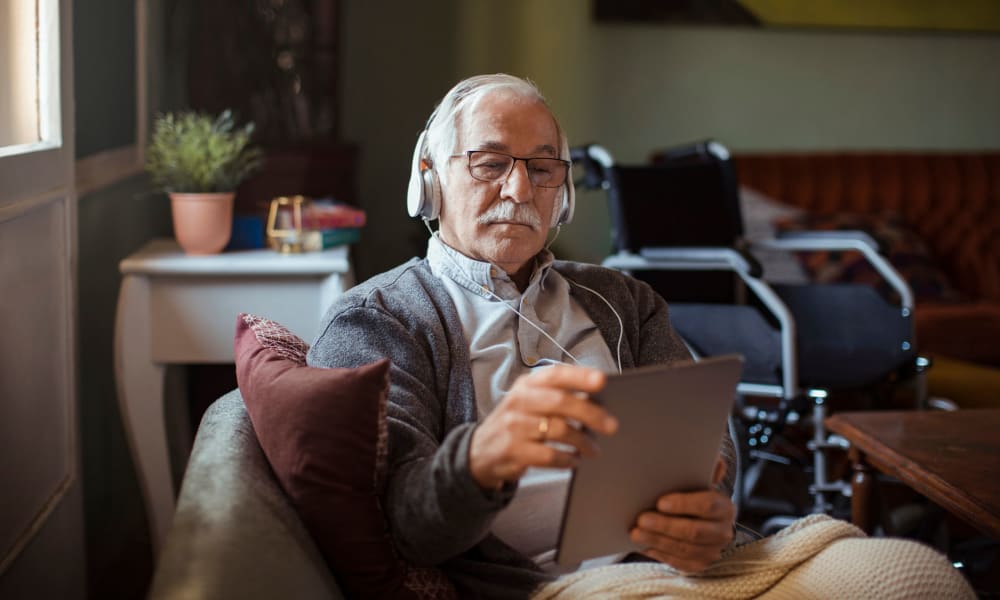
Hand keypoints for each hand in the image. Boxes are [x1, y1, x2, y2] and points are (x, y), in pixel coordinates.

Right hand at [469, 364, 617, 489]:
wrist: (480, 451)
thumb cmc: (516, 423)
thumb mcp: (529, 402)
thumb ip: (556, 397)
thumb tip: (597, 400)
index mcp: (526, 385)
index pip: (555, 375)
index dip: (579, 376)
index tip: (602, 380)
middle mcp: (519, 402)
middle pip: (560, 402)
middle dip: (590, 414)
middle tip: (612, 425)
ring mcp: (514, 426)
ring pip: (558, 430)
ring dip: (583, 441)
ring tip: (594, 449)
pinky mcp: (513, 451)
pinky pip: (549, 455)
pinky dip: (567, 459)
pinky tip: (575, 460)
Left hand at [629, 457, 735, 572]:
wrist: (701, 520)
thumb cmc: (694, 495)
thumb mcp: (699, 481)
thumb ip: (704, 470)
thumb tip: (715, 462)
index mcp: (725, 507)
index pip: (707, 506)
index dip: (683, 504)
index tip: (660, 502)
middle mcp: (723, 532)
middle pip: (693, 531)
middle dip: (665, 526)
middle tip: (641, 519)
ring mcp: (712, 551)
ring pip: (683, 549)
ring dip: (657, 540)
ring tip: (635, 533)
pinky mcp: (699, 565)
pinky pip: (678, 562)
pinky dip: (660, 554)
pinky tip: (644, 545)